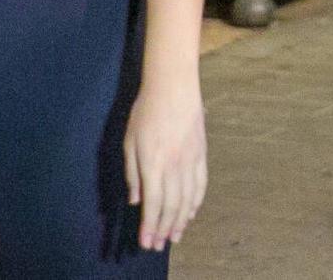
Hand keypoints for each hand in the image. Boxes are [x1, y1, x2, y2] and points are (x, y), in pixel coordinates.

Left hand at [123, 75, 206, 251]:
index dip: (150, 226)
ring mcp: (191, 160)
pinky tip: (190, 213)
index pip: (153, 203)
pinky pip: (201, 184)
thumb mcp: (130, 141)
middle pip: (172, 206)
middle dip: (164, 229)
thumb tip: (135, 200)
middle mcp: (175, 165)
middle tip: (159, 245)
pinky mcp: (202, 154)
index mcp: (153, 163)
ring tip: (175, 236)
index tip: (146, 242)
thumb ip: (132, 173)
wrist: (173, 86)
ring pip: (188, 199)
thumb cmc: (146, 111)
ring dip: (181, 221)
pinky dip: (196, 202)